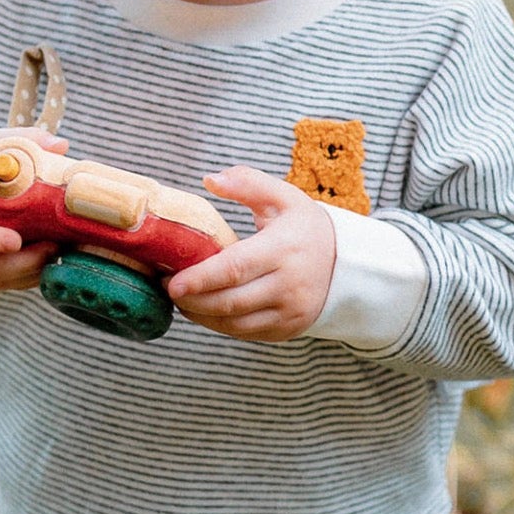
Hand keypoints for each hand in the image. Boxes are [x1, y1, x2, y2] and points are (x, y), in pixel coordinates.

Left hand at [166, 166, 334, 341]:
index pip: (235, 268)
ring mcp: (289, 312)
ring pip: (234, 324)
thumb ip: (247, 182)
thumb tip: (210, 180)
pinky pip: (244, 333)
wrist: (346, 265)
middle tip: (166, 287)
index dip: (200, 278)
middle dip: (192, 299)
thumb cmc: (305, 227)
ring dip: (200, 315)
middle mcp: (289, 285)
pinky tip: (202, 310)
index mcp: (285, 249)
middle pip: (230, 301)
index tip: (171, 281)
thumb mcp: (283, 197)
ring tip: (180, 299)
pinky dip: (218, 325)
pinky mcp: (286, 330)